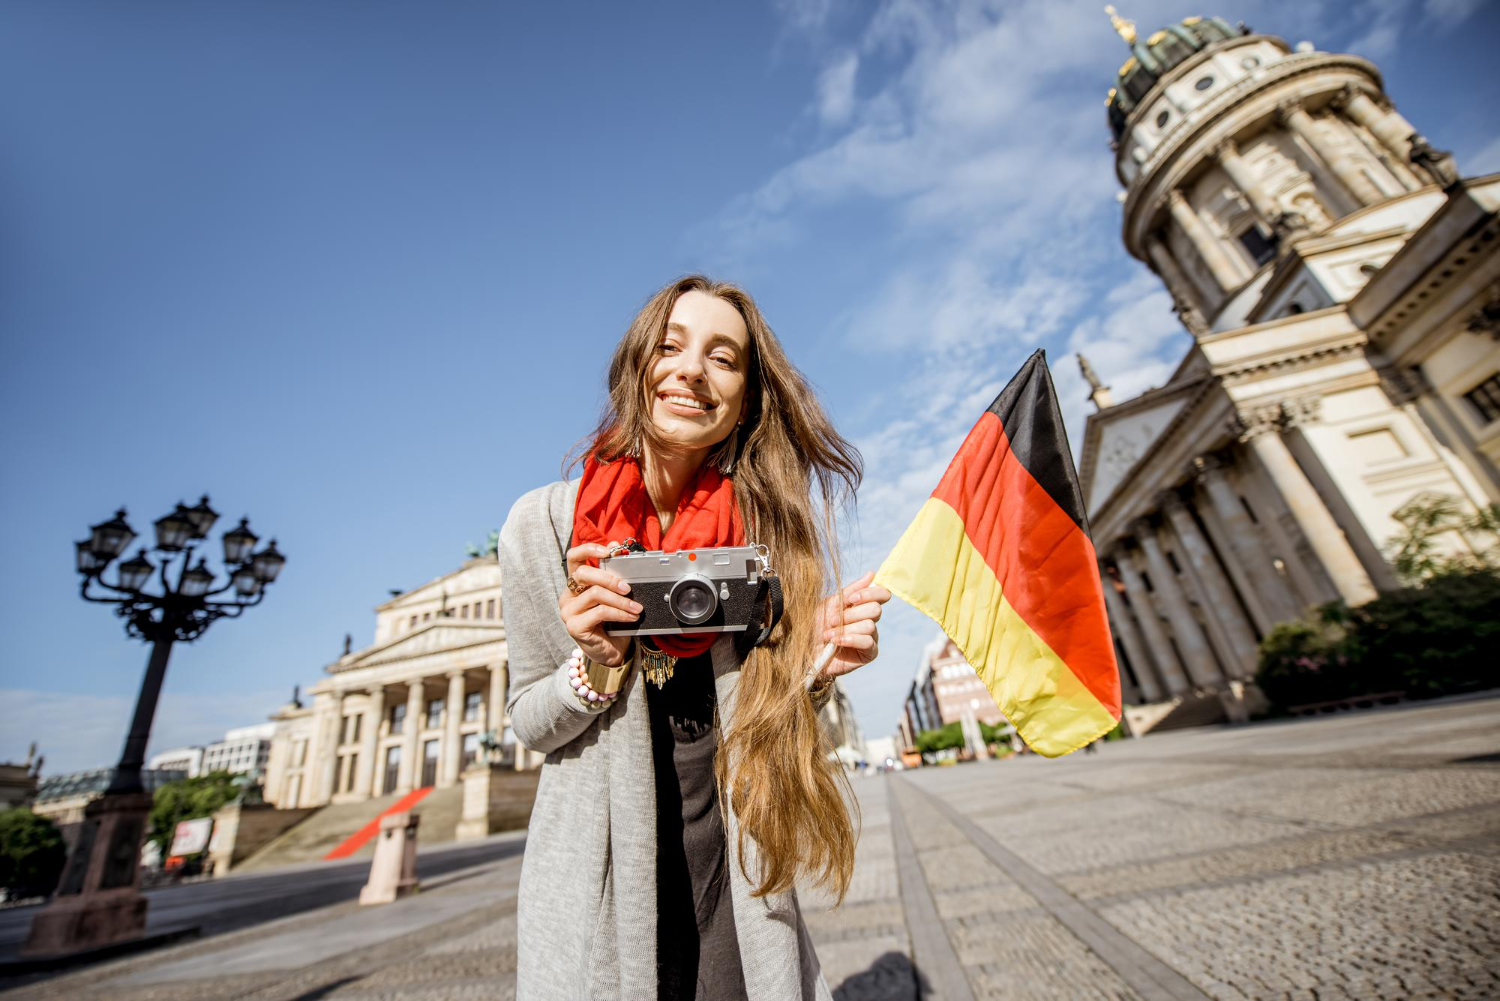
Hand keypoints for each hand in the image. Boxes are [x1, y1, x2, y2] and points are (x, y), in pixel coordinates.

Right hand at [560, 542, 637, 667]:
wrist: (612, 651)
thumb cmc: (611, 623)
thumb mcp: (614, 595)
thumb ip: (612, 573)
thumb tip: (616, 545)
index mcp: (575, 585)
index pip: (573, 558)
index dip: (588, 550)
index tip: (608, 551)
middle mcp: (567, 596)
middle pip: (583, 574)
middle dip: (609, 578)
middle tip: (628, 588)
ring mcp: (568, 612)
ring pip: (595, 593)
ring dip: (620, 600)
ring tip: (636, 607)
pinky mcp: (574, 626)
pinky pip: (600, 612)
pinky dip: (620, 613)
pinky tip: (631, 617)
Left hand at [816, 571, 891, 680]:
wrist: (804, 649)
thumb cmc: (815, 625)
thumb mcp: (830, 604)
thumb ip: (851, 590)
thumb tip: (872, 573)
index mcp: (862, 605)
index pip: (881, 594)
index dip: (870, 594)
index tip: (851, 599)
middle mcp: (869, 620)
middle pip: (875, 609)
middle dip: (851, 614)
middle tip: (833, 620)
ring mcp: (871, 637)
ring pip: (869, 626)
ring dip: (846, 629)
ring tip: (828, 634)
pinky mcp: (869, 653)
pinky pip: (868, 642)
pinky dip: (850, 639)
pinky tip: (836, 642)